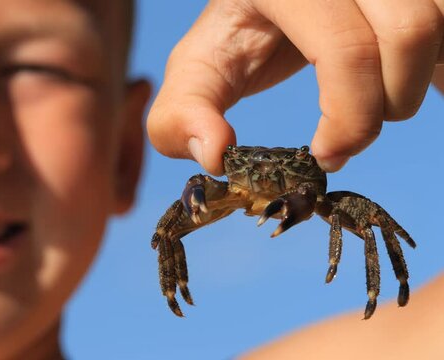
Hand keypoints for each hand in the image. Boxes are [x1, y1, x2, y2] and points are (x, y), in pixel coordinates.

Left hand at [147, 0, 443, 174]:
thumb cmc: (235, 35)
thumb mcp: (198, 72)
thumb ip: (182, 117)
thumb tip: (215, 155)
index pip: (346, 49)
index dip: (350, 117)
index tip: (328, 155)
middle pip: (409, 33)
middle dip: (388, 104)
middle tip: (353, 133)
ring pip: (438, 24)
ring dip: (413, 82)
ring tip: (372, 99)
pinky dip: (434, 61)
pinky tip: (396, 76)